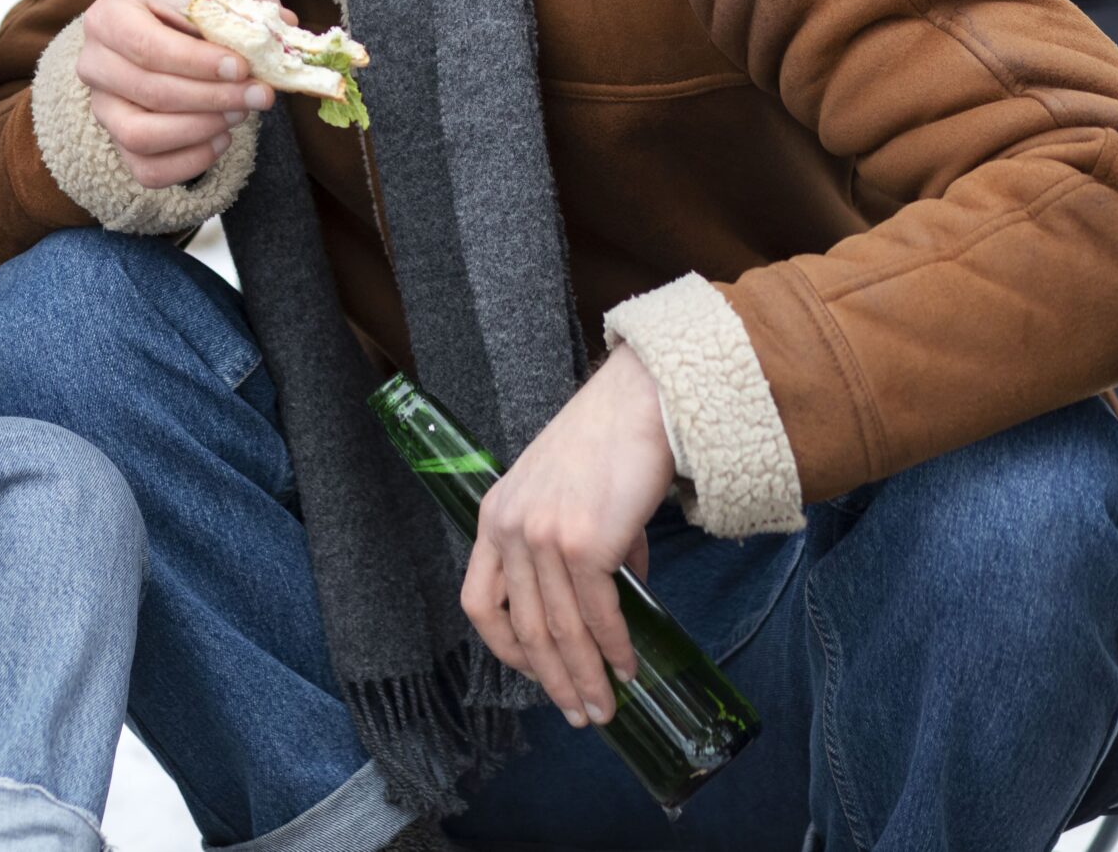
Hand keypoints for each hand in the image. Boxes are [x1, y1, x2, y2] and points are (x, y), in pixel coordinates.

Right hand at [80, 0, 287, 187]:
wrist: (158, 37)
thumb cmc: (182, 15)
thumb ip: (245, 3)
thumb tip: (282, 20)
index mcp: (108, 17)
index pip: (147, 47)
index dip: (197, 62)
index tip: (241, 67)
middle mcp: (94, 64)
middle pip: (150, 92)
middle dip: (212, 98)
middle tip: (258, 95)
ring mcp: (102, 110)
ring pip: (141, 136)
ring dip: (200, 130)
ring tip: (239, 113)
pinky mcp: (117, 145)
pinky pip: (148, 170)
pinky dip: (191, 162)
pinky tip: (222, 139)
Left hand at [463, 351, 674, 729]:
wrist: (638, 403)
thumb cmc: (607, 444)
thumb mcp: (565, 496)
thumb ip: (574, 548)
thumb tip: (613, 597)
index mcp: (494, 518)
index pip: (478, 601)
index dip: (503, 647)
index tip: (532, 674)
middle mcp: (509, 531)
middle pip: (523, 628)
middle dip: (552, 680)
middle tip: (578, 713)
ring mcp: (543, 538)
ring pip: (560, 630)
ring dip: (585, 677)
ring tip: (604, 707)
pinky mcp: (584, 544)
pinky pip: (598, 614)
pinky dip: (614, 648)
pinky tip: (627, 666)